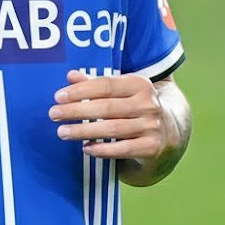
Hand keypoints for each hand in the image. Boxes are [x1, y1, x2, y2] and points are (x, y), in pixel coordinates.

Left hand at [49, 70, 190, 184]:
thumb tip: (70, 75)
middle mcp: (148, 104)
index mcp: (140, 84)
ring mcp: (152, 126)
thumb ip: (96, 85)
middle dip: (76, 110)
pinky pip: (122, 149)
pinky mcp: (151, 147)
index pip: (106, 85)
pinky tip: (85, 148)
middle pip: (106, 107)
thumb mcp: (121, 93)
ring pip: (112, 128)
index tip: (58, 96)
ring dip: (83, 131)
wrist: (170, 133)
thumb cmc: (135, 109)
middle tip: (53, 114)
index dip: (81, 90)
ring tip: (62, 132)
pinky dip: (102, 149)